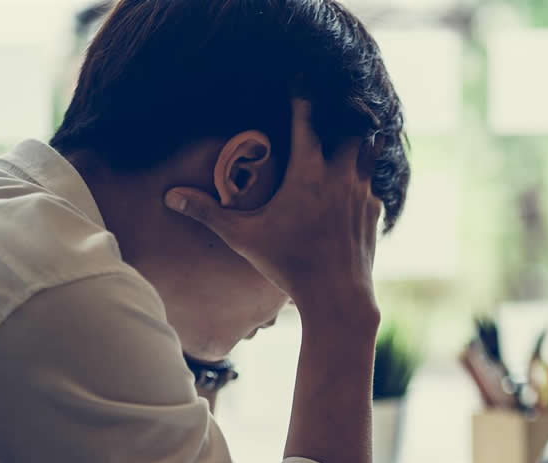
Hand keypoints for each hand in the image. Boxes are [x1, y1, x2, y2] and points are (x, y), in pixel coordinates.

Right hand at [164, 99, 381, 325]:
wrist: (337, 296)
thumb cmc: (289, 265)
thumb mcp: (243, 237)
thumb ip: (208, 213)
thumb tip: (171, 196)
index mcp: (308, 171)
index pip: (306, 118)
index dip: (302, 97)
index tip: (299, 82)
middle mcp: (340, 174)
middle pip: (349, 129)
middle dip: (339, 123)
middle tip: (327, 121)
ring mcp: (363, 192)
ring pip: (369, 152)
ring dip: (356, 147)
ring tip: (344, 146)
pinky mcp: (376, 211)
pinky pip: (373, 184)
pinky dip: (363, 181)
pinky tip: (352, 189)